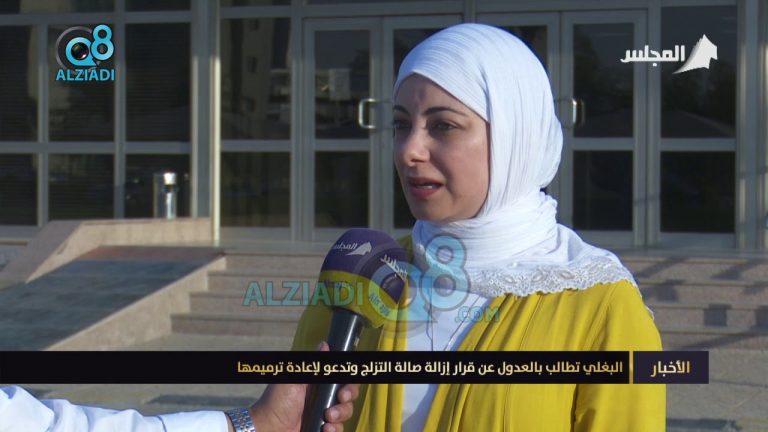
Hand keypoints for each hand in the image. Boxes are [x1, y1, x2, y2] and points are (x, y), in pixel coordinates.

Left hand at [243, 342, 359, 431]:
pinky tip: (325, 429)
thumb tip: (324, 345)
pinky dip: (335, 430)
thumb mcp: (293, 379)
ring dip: (340, 416)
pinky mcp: (323, 429)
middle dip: (347, 400)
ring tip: (326, 420)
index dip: (348, 383)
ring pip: (346, 414)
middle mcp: (324, 398)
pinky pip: (338, 429)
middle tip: (338, 403)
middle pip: (349, 396)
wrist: (268, 428)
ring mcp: (324, 415)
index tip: (343, 389)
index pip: (342, 379)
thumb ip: (311, 364)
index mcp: (318, 383)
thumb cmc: (277, 401)